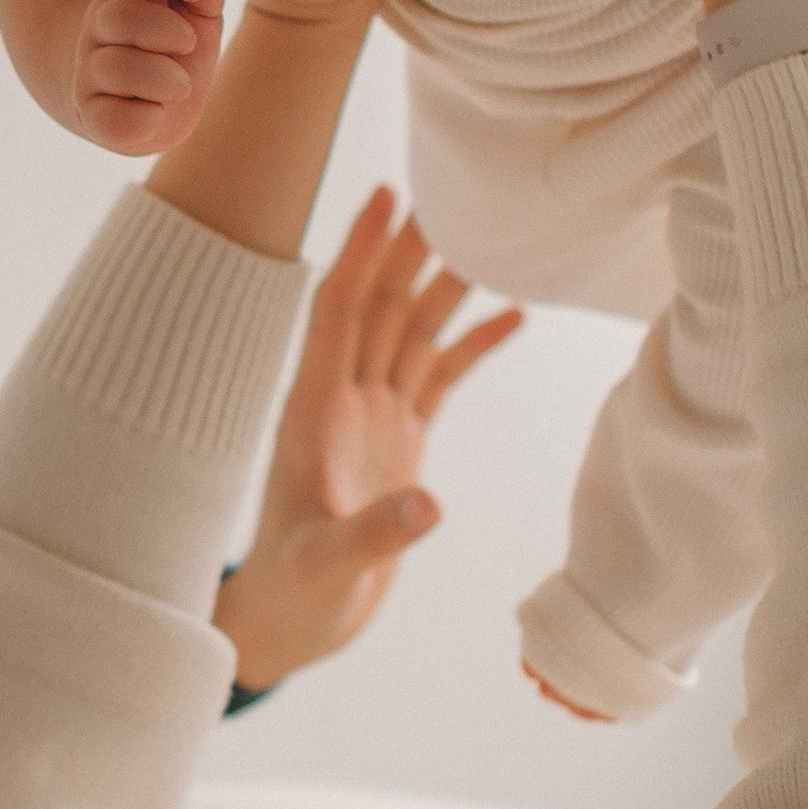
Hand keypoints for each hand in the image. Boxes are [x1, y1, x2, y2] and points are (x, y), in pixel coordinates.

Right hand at [71, 0, 231, 155]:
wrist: (150, 106)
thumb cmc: (175, 51)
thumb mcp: (197, 14)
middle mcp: (100, 28)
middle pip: (120, 17)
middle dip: (166, 31)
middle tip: (189, 44)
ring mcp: (91, 72)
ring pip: (115, 68)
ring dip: (162, 78)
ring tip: (180, 84)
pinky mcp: (94, 116)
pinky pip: (112, 119)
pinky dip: (145, 120)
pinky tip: (158, 113)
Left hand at [216, 189, 521, 695]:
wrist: (293, 620)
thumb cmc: (295, 593)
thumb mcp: (327, 567)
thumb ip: (376, 533)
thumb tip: (430, 505)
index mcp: (312, 410)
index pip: (335, 309)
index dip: (360, 250)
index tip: (384, 194)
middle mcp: (341, 399)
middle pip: (378, 304)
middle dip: (410, 247)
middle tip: (450, 188)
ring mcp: (372, 416)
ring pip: (410, 330)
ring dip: (445, 284)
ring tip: (489, 234)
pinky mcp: (399, 440)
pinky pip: (439, 376)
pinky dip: (472, 343)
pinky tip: (514, 312)